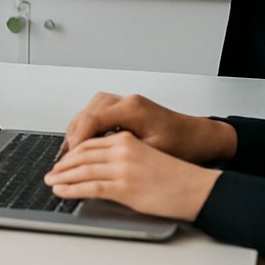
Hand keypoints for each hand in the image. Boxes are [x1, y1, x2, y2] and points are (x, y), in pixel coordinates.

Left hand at [45, 130, 220, 222]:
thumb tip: (102, 162)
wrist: (195, 188)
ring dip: (63, 176)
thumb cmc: (175, 174)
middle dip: (63, 164)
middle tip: (52, 171)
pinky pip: (90, 187)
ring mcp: (122, 169)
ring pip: (82, 169)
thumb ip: (124, 153)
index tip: (63, 158)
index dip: (72, 151)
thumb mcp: (146, 153)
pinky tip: (62, 191)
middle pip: (83, 154)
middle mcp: (122, 150)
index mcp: (127, 139)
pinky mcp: (124, 187)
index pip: (90, 141)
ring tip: (52, 182)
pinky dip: (71, 189)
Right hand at [62, 91, 234, 164]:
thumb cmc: (183, 144)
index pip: (93, 119)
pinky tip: (83, 143)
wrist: (199, 137)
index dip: (79, 139)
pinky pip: (97, 113)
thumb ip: (124, 153)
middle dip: (74, 136)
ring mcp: (125, 102)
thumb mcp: (153, 153)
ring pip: (89, 111)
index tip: (71, 157)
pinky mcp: (124, 108)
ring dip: (78, 130)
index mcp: (132, 109)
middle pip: (87, 113)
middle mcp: (126, 101)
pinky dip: (87, 127)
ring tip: (69, 153)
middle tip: (65, 158)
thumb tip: (97, 163)